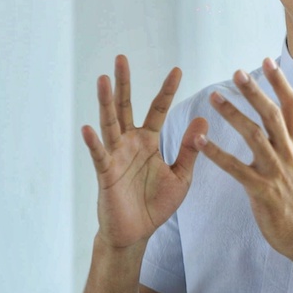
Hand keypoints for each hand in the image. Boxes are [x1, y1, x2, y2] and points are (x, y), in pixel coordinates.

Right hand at [81, 56, 206, 248]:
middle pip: (125, 106)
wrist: (136, 234)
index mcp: (149, 141)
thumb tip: (203, 118)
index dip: (166, 90)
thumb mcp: (181, 176)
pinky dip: (93, 142)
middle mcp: (130, 143)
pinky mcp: (106, 174)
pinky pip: (99, 155)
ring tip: (103, 79)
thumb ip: (190, 149)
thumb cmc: (156, 205)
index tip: (177, 69)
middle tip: (121, 58)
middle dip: (124, 83)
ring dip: (105, 102)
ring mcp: (116, 156)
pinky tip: (88, 128)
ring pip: (109, 124)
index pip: (157, 109)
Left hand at [194, 58, 292, 267]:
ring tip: (214, 97)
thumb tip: (282, 123)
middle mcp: (289, 154)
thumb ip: (290, 144)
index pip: (292, 106)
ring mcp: (276, 171)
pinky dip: (216, 153)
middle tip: (237, 72)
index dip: (279, 82)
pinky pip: (236, 168)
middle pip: (272, 114)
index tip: (267, 61)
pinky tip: (200, 141)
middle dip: (254, 91)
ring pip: (254, 135)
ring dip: (233, 113)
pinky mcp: (262, 190)